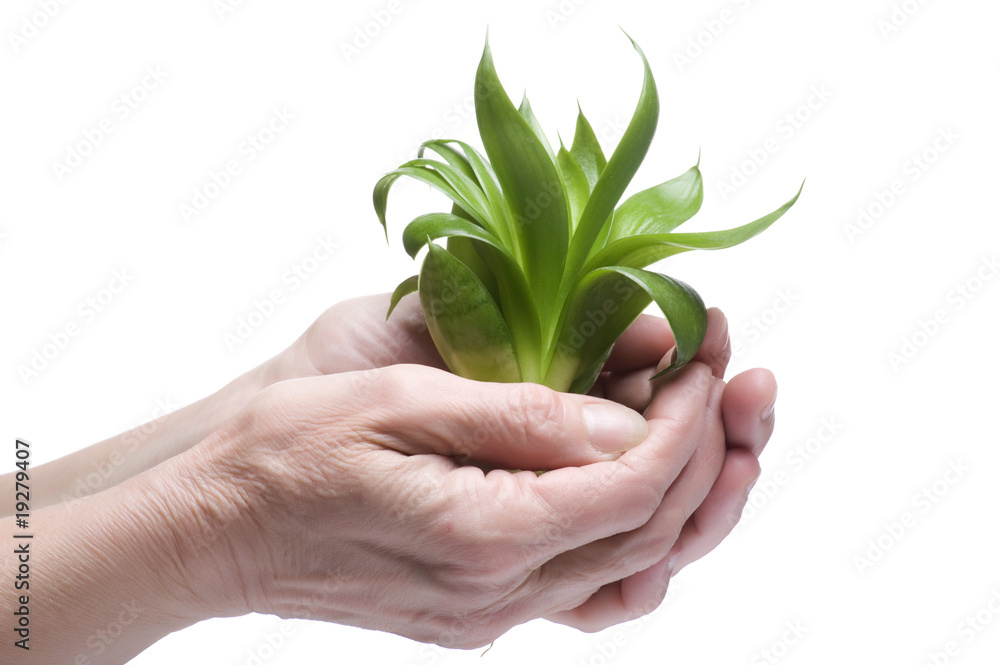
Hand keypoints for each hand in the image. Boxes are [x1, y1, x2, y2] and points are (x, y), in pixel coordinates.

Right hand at [165, 360, 726, 648]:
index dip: (684, 419)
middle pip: (648, 531)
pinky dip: (637, 536)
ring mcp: (492, 611)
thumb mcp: (396, 405)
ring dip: (687, 498)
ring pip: (630, 564)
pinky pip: (588, 584)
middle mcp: (501, 593)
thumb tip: (625, 426)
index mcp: (485, 537)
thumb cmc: (286, 452)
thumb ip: (518, 418)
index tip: (701, 359)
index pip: (632, 485)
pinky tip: (652, 496)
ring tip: (724, 436)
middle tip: (732, 382)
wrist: (217, 528)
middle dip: (706, 451)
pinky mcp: (479, 609)